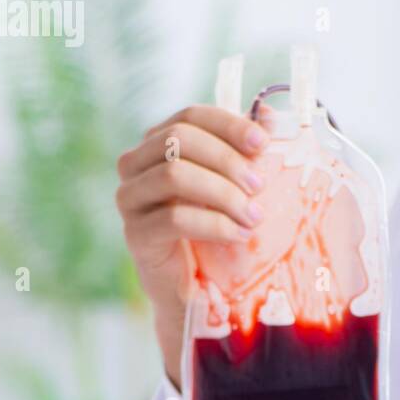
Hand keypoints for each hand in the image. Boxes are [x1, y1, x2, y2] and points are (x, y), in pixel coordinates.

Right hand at [116, 104, 273, 384]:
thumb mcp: (234, 183)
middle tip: (261, 185)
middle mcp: (135, 164)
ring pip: (174, 175)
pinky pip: (174, 217)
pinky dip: (214, 224)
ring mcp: (130, 198)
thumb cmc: (217, 224)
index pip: (190, 116)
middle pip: (180, 140)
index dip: (227, 124)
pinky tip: (238, 234)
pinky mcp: (135, 234)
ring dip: (223, 193)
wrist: (197, 286)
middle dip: (227, 160)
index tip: (262, 143)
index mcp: (159, 142)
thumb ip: (246, 149)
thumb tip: (269, 113)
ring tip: (255, 215)